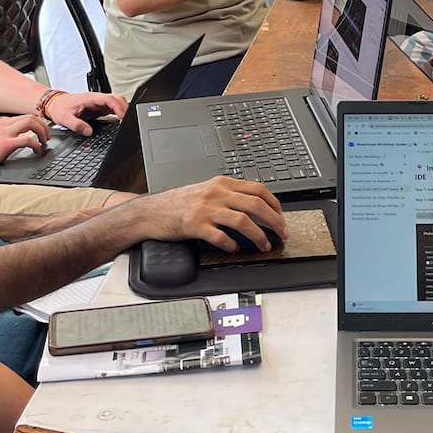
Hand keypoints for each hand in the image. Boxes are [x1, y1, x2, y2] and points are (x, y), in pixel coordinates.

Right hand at [0, 114, 51, 176]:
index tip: (43, 131)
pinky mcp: (5, 143)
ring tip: (44, 142)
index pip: (25, 117)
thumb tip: (24, 139)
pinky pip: (27, 139)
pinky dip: (36, 144)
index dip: (37, 123)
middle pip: (30, 117)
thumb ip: (8, 135)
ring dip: (42, 132)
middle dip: (43, 126)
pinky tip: (37, 151)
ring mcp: (4, 133)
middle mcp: (3, 124)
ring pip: (31, 123)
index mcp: (1, 123)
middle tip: (47, 137)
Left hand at [44, 91, 127, 133]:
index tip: (124, 116)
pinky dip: (118, 113)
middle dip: (125, 108)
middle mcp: (96, 99)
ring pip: (116, 103)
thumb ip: (76, 125)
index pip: (109, 99)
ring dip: (123, 110)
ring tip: (126, 121)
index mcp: (90, 99)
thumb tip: (88, 132)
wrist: (54, 103)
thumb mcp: (64, 118)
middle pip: (117, 99)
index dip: (119, 107)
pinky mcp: (98, 108)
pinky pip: (112, 108)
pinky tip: (120, 120)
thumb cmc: (59, 107)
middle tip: (129, 121)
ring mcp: (98, 103)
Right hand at [137, 177, 286, 252]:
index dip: (275, 204)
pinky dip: (231, 245)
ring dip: (259, 236)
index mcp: (222, 183)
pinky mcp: (195, 225)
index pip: (258, 189)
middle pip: (255, 204)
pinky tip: (234, 249)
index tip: (281, 217)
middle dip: (274, 221)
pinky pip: (220, 237)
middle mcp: (216, 193)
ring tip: (264, 245)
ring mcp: (206, 209)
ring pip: (243, 221)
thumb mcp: (206, 191)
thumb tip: (254, 206)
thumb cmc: (178, 203)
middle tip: (282, 233)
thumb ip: (228, 194)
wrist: (150, 211)